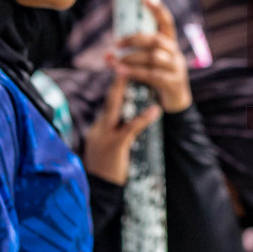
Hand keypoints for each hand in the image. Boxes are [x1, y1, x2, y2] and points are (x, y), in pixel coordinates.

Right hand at [83, 65, 162, 185]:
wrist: (97, 191)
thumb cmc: (105, 169)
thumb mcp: (106, 146)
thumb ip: (112, 130)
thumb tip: (123, 117)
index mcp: (99, 126)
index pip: (110, 101)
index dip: (117, 84)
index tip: (124, 66)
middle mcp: (101, 127)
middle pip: (111, 98)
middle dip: (119, 79)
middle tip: (126, 60)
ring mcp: (106, 136)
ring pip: (117, 108)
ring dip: (128, 91)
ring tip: (142, 74)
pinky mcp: (115, 147)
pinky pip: (130, 128)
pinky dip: (143, 118)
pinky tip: (155, 110)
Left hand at [114, 0, 191, 113]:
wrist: (174, 103)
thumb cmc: (159, 79)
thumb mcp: (152, 64)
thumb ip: (137, 55)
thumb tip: (110, 50)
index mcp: (171, 45)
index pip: (167, 23)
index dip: (158, 10)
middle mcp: (176, 54)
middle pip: (156, 40)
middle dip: (134, 39)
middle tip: (116, 43)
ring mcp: (176, 68)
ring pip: (153, 57)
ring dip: (131, 58)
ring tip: (115, 61)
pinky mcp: (172, 83)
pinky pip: (152, 75)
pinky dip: (135, 72)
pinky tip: (121, 72)